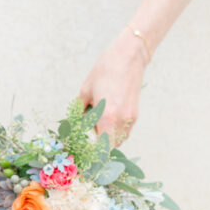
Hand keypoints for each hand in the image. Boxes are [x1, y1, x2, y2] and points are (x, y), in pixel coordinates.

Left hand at [78, 27, 148, 145]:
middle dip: (98, 143)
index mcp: (106, 116)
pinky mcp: (135, 114)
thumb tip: (74, 125)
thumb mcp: (85, 91)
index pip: (101, 147)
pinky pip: (124, 131)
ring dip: (108, 138)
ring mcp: (130, 119)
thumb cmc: (105, 71)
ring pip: (118, 140)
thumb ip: (79, 111)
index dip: (93, 152)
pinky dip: (115, 130)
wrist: (129, 57)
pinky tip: (109, 117)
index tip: (85, 150)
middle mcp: (120, 121)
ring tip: (99, 122)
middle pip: (109, 146)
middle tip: (89, 132)